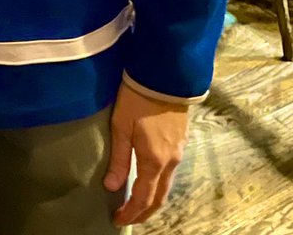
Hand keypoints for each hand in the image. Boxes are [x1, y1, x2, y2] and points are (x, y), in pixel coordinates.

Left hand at [105, 81, 189, 224]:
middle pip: (160, 197)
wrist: (163, 73)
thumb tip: (112, 187)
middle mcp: (170, 161)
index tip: (117, 219)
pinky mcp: (180, 140)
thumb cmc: (137, 97)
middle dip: (144, 212)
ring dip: (153, 199)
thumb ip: (118, 158)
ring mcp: (178, 151)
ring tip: (136, 203)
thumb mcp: (121, 126)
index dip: (131, 212)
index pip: (143, 198)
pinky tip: (149, 179)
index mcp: (154, 160)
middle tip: (127, 216)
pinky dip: (159, 184)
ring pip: (167, 185)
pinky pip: (171, 172)